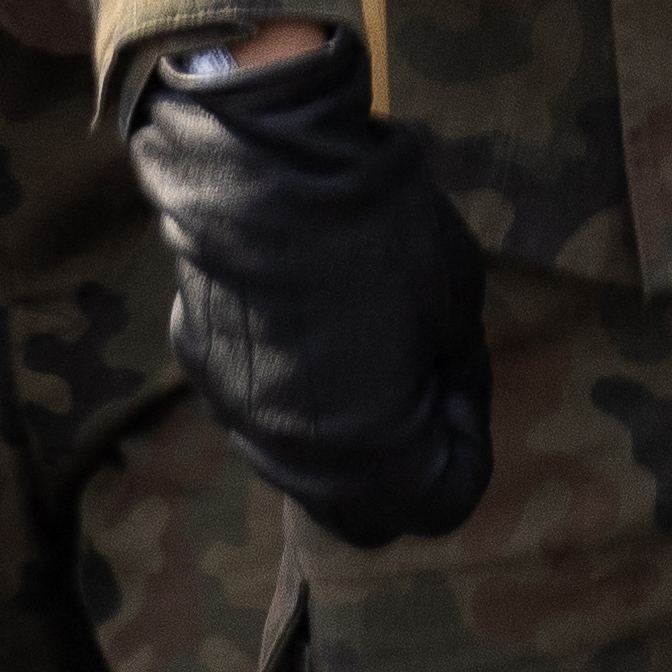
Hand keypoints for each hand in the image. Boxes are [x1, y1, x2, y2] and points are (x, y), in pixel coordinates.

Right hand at [128, 30, 489, 544]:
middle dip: (408, 465)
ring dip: (347, 436)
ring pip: (307, 467)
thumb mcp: (457, 295)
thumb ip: (455, 366)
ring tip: (362, 347)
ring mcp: (239, 418)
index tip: (461, 371)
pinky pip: (260, 410)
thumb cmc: (376, 227)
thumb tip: (442, 385)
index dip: (470, 440)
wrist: (260, 158)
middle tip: (422, 379)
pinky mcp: (201, 371)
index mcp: (372, 456)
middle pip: (370, 513)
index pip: (446, 502)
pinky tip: (302, 316)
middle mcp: (297, 460)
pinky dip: (292, 389)